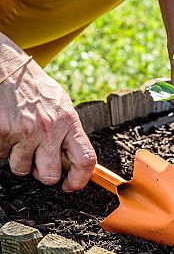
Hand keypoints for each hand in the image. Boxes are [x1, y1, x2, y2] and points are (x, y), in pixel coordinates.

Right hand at [0, 50, 95, 191]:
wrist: (8, 68)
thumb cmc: (36, 88)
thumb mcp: (62, 105)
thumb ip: (69, 132)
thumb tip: (76, 161)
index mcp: (69, 122)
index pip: (85, 160)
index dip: (79, 180)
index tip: (70, 185)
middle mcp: (49, 128)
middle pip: (49, 175)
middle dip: (43, 173)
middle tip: (39, 159)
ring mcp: (25, 131)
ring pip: (22, 169)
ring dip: (20, 159)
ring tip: (21, 138)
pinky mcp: (3, 132)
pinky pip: (3, 154)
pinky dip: (4, 147)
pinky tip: (8, 129)